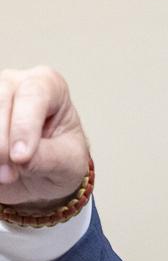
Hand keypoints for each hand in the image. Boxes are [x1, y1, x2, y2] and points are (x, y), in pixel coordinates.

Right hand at [0, 67, 89, 209]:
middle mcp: (15, 83)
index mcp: (50, 86)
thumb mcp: (68, 162)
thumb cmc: (62, 160)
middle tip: (9, 174)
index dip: (24, 125)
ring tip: (5, 176)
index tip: (21, 157)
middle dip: (2, 142)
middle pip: (0, 100)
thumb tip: (17, 158)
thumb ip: (46, 157)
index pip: (34, 94)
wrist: (43, 177)